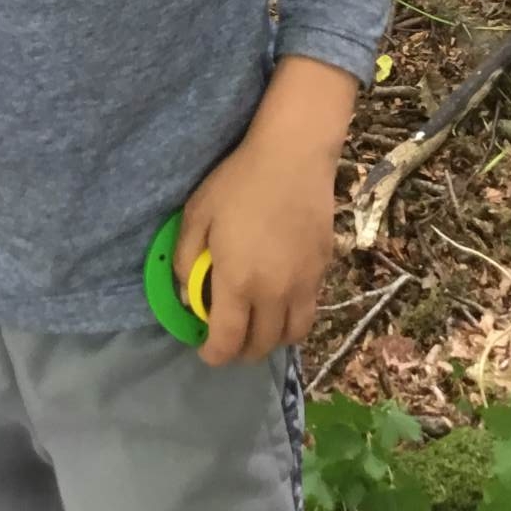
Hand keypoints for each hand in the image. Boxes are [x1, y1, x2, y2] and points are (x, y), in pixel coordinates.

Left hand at [174, 125, 336, 365]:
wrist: (293, 156)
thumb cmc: (238, 182)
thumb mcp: (197, 215)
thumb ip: (187, 261)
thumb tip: (188, 296)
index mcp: (238, 283)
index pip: (228, 342)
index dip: (213, 354)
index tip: (204, 350)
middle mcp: (275, 293)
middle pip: (261, 346)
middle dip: (240, 351)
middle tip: (228, 336)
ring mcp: (304, 284)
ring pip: (292, 335)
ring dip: (271, 339)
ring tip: (257, 323)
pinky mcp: (323, 270)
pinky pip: (309, 310)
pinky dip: (292, 317)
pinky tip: (279, 296)